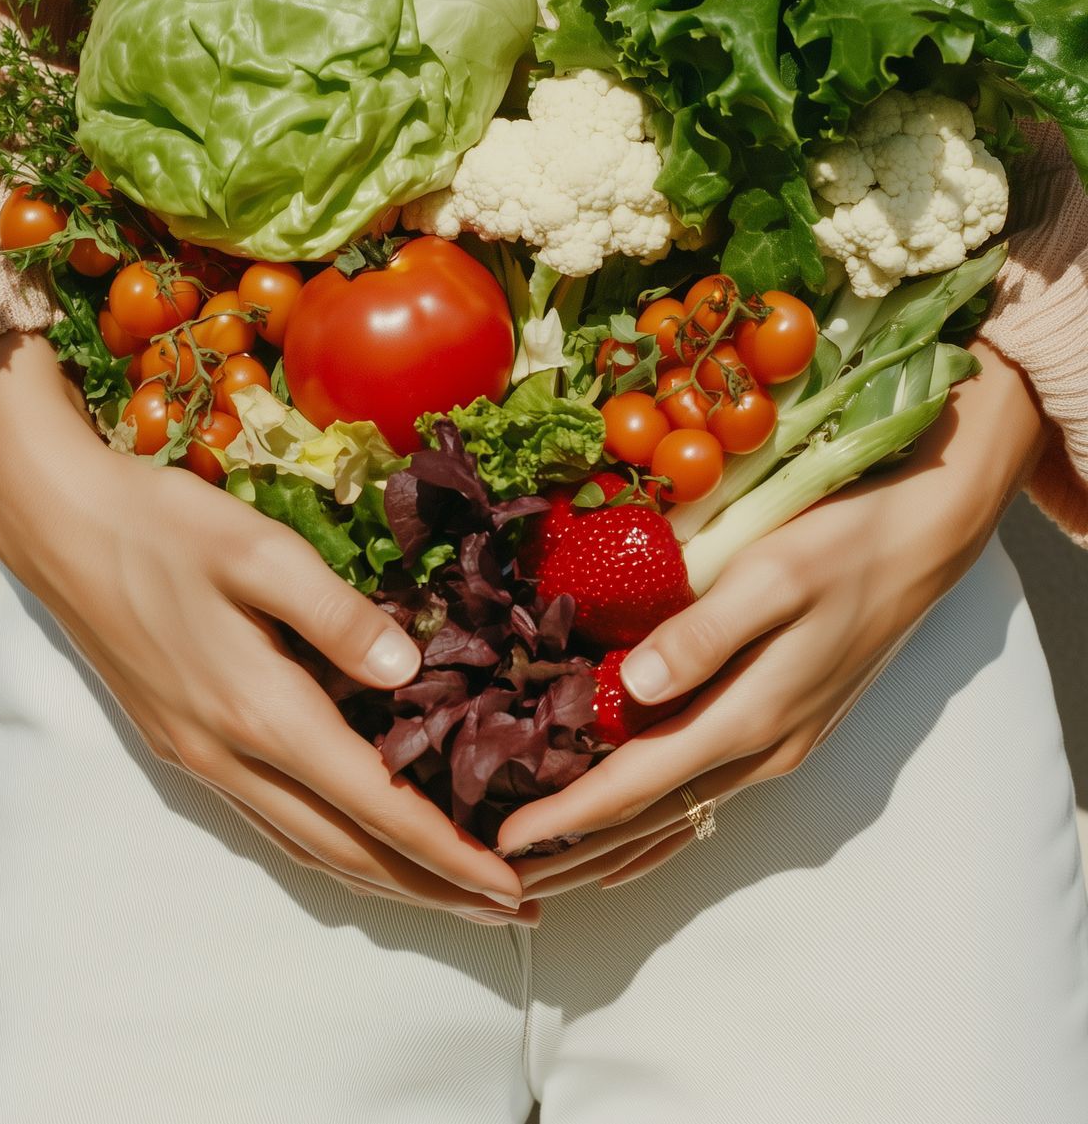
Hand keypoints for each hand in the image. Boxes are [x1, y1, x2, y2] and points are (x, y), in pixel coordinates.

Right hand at [0, 332, 528, 924]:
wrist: (63, 529)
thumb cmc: (165, 526)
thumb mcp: (260, 550)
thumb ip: (338, 615)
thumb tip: (409, 672)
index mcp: (259, 711)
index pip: (373, 805)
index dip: (447, 850)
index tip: (508, 880)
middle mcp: (230, 756)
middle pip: (345, 851)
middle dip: (429, 885)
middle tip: (505, 904)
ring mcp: (202, 758)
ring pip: (306, 847)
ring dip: (382, 876)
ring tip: (449, 888)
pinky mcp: (185, 744)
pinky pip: (273, 821)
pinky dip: (331, 845)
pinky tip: (360, 837)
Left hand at [498, 341, 1047, 895]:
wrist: (921, 544)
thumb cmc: (841, 546)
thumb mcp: (770, 575)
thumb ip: (703, 634)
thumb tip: (631, 688)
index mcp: (750, 714)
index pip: (638, 784)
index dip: (569, 817)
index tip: (506, 840)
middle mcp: (764, 748)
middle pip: (652, 817)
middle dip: (576, 850)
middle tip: (501, 876)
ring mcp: (779, 745)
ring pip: (678, 813)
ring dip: (612, 845)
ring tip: (549, 870)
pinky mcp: (786, 727)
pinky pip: (706, 796)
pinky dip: (658, 827)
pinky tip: (633, 847)